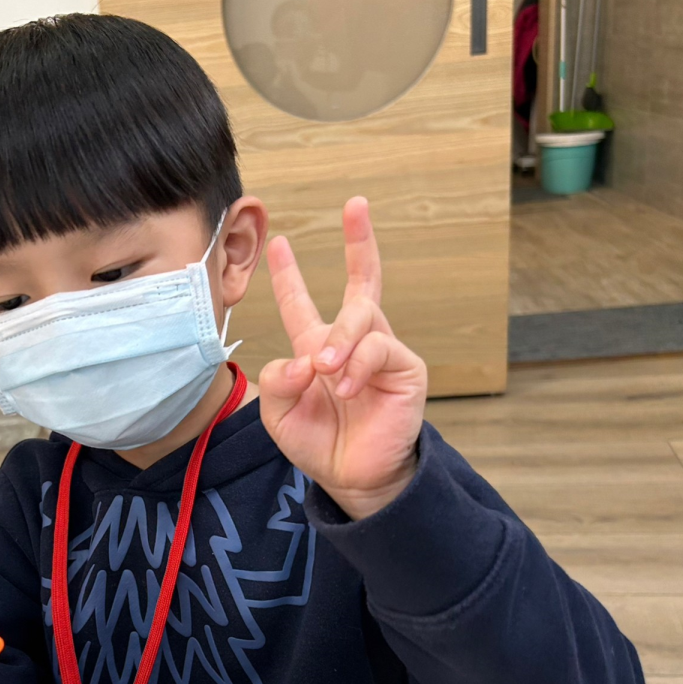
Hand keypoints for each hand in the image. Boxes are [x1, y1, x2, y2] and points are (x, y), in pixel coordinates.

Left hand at [258, 197, 427, 519]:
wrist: (352, 478)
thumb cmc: (318, 443)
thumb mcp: (280, 413)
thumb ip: (279, 380)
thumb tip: (303, 357)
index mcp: (317, 348)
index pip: (302, 303)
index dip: (289, 274)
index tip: (277, 242)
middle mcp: (352, 343)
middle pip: (362, 282)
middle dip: (360, 241)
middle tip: (355, 206)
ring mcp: (381, 352)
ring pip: (362, 315)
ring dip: (340, 338)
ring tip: (325, 367)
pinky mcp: (405, 369)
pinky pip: (379, 349)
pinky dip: (358, 365)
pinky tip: (348, 387)